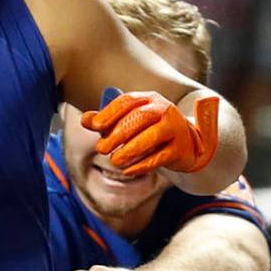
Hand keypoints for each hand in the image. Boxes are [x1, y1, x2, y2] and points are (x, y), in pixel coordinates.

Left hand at [81, 91, 218, 175]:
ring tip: (114, 160)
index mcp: (148, 99)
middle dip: (118, 133)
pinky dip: (143, 165)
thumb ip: (105, 121)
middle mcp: (164, 110)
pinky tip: (128, 171)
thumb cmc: (149, 130)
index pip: (127, 101)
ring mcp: (175, 128)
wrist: (185, 143)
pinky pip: (161, 157)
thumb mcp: (127, 122)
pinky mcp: (181, 149)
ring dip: (130, 149)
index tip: (95, 126)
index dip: (110, 112)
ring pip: (152, 136)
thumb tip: (85, 120)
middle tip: (100, 148)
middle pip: (139, 118)